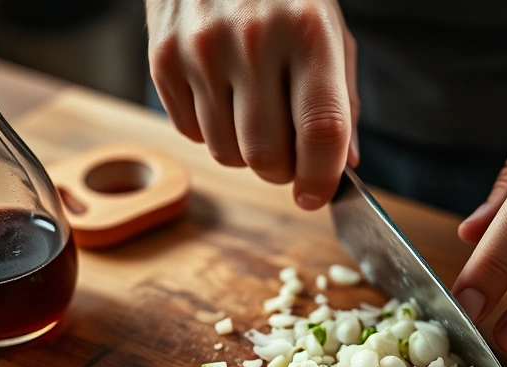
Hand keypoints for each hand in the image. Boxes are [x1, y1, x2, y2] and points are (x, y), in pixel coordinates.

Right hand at [146, 0, 358, 208]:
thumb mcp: (331, 32)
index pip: (320, 131)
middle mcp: (252, 41)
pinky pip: (190, 133)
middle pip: (266, 156)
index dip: (322, 178)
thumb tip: (344, 166)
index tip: (318, 194)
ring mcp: (200, 50)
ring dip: (246, 152)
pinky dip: (211, 130)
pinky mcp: (162, 57)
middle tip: (289, 155)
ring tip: (254, 112)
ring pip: (226, 154)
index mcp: (308, 33)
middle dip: (283, 172)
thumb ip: (342, 102)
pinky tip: (223, 93)